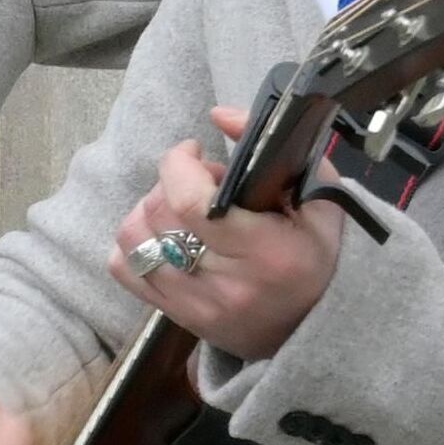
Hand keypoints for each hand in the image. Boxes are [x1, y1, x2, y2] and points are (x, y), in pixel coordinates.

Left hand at [108, 107, 343, 361]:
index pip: (192, 204)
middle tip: (198, 180)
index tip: (194, 151)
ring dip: (148, 209)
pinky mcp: (174, 316)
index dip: (178, 165)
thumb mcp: (319, 198)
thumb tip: (220, 114)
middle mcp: (226, 283)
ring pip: (134, 240)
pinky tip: (161, 233)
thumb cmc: (314, 255)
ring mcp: (194, 304)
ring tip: (179, 206)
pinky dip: (132, 242)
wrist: (310, 329)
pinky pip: (124, 269)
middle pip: (159, 215)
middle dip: (171, 182)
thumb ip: (273, 149)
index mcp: (267, 253)